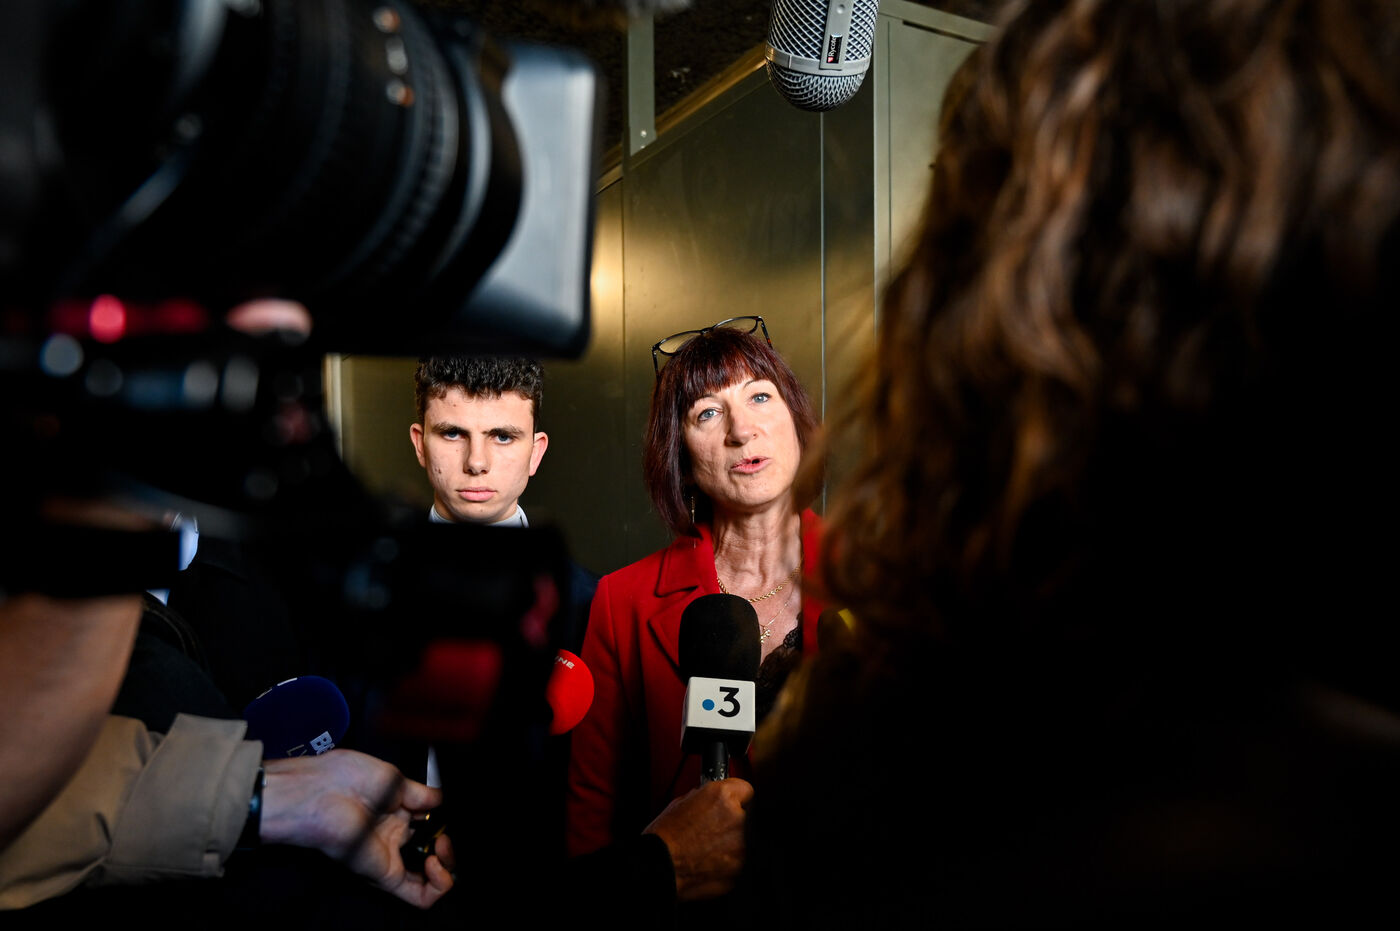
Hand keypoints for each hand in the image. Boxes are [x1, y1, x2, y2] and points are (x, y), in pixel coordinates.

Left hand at [259, 750, 454, 907]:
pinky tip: (438, 864)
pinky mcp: (385, 874)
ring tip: (442, 846)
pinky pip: (418, 896)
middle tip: (445, 833)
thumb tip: (443, 800)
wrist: (321, 792)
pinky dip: (439, 886)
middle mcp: (394, 837)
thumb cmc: (346, 778)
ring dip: (448, 866)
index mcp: (395, 812)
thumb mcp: (394, 779)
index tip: (446, 812)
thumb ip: (422, 794)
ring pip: (428, 879)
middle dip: (448, 844)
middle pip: (430, 851)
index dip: (443, 823)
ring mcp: (390, 857)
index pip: (428, 826)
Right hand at [643, 777, 752, 901]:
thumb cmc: (664, 837)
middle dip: (730, 822)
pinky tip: (706, 862)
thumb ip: (705, 798)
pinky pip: (736, 862)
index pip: (745, 789)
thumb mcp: (681, 803)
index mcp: (722, 797)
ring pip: (741, 841)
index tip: (732, 803)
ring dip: (728, 844)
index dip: (736, 796)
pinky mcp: (739, 869)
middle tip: (710, 829)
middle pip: (744, 816)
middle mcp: (736, 819)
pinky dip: (725, 862)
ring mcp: (740, 846)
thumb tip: (714, 800)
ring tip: (705, 849)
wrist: (660, 867)